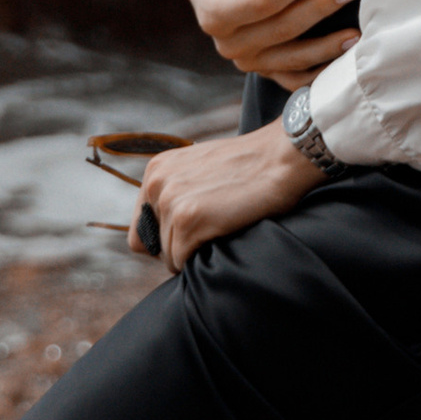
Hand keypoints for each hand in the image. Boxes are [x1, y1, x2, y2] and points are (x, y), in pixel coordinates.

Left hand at [134, 123, 318, 273]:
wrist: (279, 158)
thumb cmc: (247, 168)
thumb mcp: (198, 170)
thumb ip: (176, 191)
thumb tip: (161, 232)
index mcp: (156, 170)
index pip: (141, 227)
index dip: (165, 238)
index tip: (192, 231)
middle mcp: (156, 183)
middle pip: (151, 245)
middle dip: (177, 247)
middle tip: (209, 230)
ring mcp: (170, 200)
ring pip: (168, 255)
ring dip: (191, 252)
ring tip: (219, 228)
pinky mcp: (186, 219)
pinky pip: (180, 261)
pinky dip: (199, 259)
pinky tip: (220, 235)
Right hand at [176, 0, 361, 78]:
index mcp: (213, 13)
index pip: (261, 2)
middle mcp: (228, 44)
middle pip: (282, 30)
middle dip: (319, 8)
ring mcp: (248, 61)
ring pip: (294, 59)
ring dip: (328, 44)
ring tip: (357, 28)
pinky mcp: (266, 69)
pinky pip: (297, 78)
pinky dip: (322, 69)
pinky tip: (346, 55)